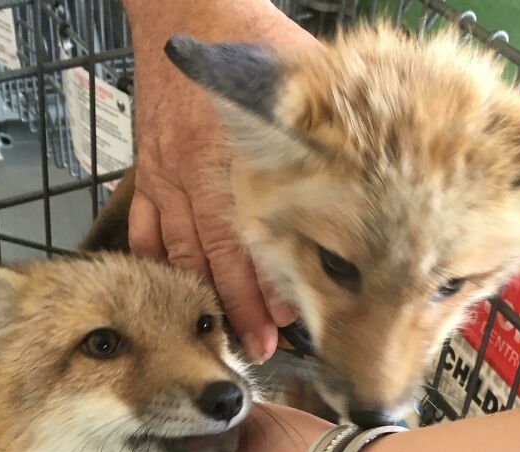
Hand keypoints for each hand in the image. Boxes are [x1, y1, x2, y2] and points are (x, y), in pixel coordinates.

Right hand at [124, 0, 314, 361]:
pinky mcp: (149, 171)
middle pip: (216, 254)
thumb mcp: (305, 76)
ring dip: (202, 298)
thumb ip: (330, 128)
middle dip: (239, 306)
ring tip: (220, 336)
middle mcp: (197, 170)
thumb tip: (372, 176)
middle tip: (257, 348)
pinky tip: (170, 296)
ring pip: (181, 251)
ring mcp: (167, 174)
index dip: (270, 280)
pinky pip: (146, 228)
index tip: (289, 318)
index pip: (254, 233)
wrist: (189, 6)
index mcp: (235, 153)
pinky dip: (156, 265)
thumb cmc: (252, 40)